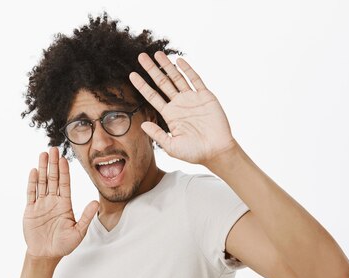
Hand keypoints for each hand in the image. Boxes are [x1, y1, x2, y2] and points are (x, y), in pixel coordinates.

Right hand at [23, 147, 98, 259]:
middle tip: (53, 148)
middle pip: (53, 179)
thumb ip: (86, 217)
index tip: (65, 159)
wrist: (46, 255)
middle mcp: (53, 201)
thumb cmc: (63, 245)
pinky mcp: (30, 210)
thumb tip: (96, 203)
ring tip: (43, 154)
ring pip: (41, 182)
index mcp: (65, 204)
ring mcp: (41, 204)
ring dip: (42, 168)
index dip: (64, 171)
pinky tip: (33, 171)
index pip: (65, 184)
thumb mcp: (78, 232)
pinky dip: (32, 183)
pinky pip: (31, 194)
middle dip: (53, 164)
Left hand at [129, 51, 238, 165]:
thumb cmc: (194, 152)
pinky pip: (195, 80)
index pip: (152, 96)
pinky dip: (187, 70)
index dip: (142, 85)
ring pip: (176, 78)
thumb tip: (142, 125)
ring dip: (167, 66)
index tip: (132, 75)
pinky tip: (179, 61)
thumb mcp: (171, 146)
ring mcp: (192, 99)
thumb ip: (157, 135)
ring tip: (157, 53)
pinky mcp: (205, 96)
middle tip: (141, 56)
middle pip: (162, 83)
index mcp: (169, 115)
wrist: (216, 151)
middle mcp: (179, 104)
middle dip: (151, 70)